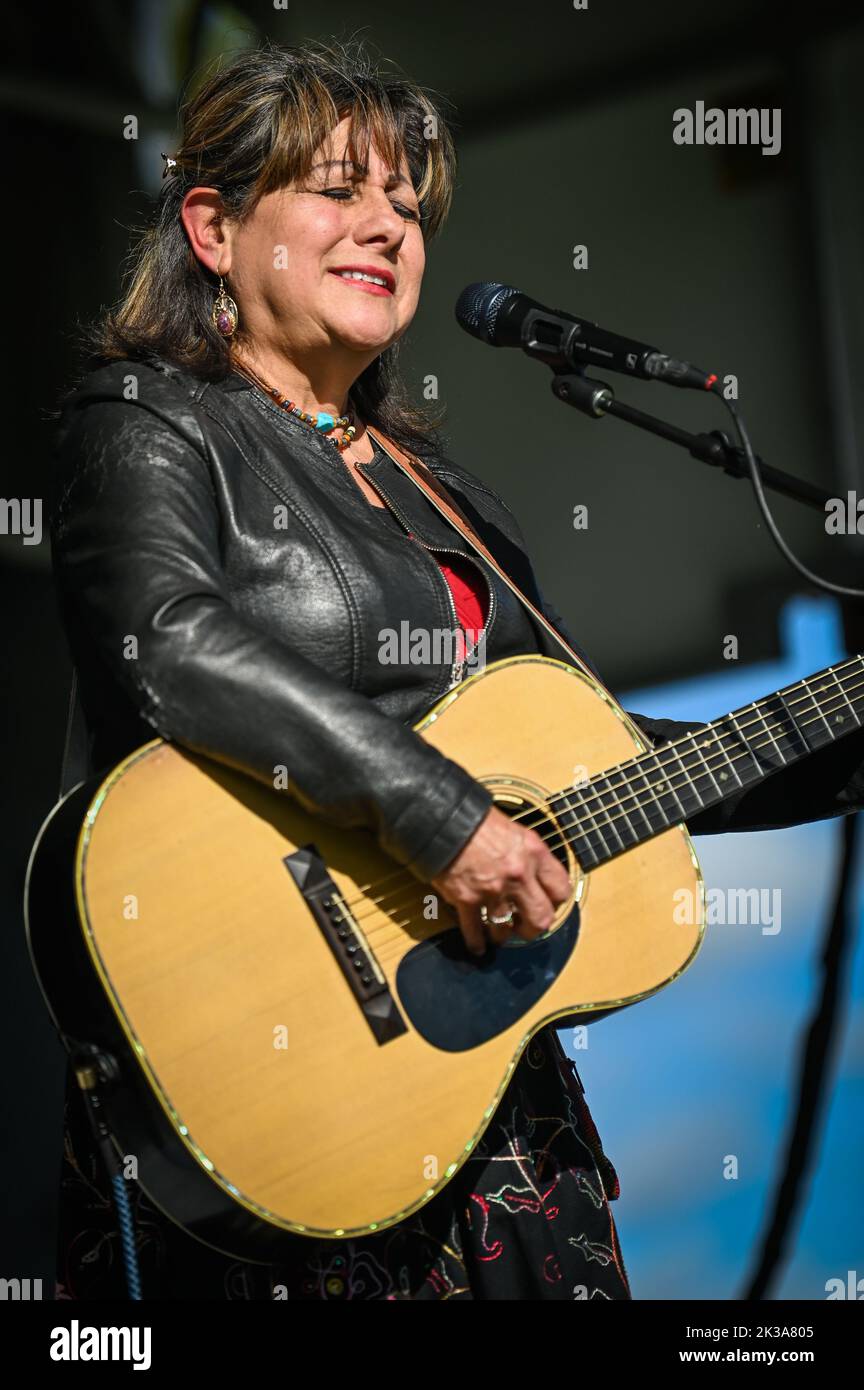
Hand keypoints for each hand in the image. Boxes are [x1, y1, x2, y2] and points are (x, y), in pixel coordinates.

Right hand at [429, 804, 571, 955]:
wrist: (442, 817)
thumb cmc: (475, 818)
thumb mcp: (513, 829)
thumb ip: (526, 853)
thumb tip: (532, 872)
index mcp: (534, 852)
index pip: (561, 889)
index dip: (555, 901)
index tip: (548, 903)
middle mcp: (518, 874)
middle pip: (541, 918)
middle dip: (534, 928)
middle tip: (526, 927)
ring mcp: (493, 890)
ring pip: (506, 929)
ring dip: (502, 935)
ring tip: (499, 933)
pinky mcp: (467, 899)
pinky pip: (474, 930)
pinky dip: (476, 941)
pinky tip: (477, 945)